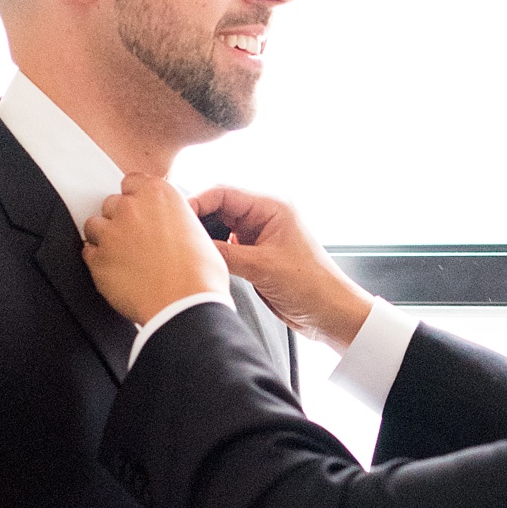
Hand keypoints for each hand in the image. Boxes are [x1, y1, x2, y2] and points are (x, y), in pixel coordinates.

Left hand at [82, 174, 228, 324]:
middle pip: (112, 204)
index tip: (139, 212)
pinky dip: (99, 262)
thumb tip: (167, 226)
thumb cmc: (200, 275)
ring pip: (94, 226)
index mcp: (159, 195)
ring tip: (124, 258)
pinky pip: (88, 253)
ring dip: (105, 239)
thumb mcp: (196, 231)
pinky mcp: (97, 259)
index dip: (134, 199)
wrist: (185, 305)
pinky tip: (117, 273)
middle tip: (136, 241)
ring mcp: (111, 232)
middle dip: (120, 220)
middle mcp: (132, 208)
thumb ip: (173, 218)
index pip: (132, 181)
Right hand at [193, 188, 373, 350]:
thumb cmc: (313, 286)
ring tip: (184, 249)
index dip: (197, 201)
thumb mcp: (263, 267)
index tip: (176, 216)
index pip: (223, 192)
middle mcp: (264, 218)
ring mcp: (259, 237)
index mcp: (272, 207)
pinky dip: (213, 253)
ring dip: (204, 238)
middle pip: (218, 208)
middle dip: (197, 219)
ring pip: (220, 229)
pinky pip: (226, 248)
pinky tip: (200, 262)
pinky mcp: (255, 256)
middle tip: (175, 235)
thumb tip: (192, 246)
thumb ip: (225, 254)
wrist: (331, 314)